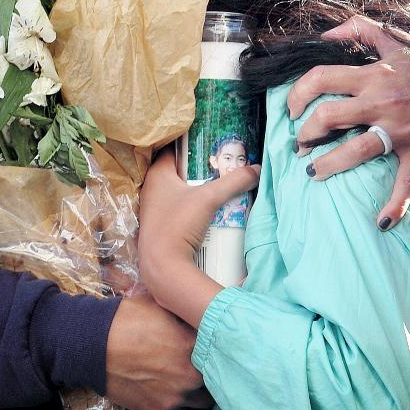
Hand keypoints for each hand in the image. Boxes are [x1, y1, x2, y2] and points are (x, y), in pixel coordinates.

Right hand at [105, 293, 212, 409]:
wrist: (95, 344)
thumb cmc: (126, 320)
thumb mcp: (161, 305)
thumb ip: (183, 315)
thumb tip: (193, 312)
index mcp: (194, 343)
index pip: (219, 348)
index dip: (213, 347)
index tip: (209, 346)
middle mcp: (190, 372)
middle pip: (214, 377)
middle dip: (207, 370)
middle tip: (197, 364)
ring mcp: (176, 394)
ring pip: (203, 401)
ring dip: (197, 392)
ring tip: (186, 382)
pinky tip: (174, 397)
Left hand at [138, 147, 258, 324]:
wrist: (163, 268)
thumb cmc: (179, 225)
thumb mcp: (209, 199)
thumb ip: (233, 182)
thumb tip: (256, 169)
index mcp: (158, 174)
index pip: (174, 149)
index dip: (193, 144)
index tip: (213, 142)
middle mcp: (153, 188)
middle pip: (180, 170)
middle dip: (202, 168)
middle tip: (224, 163)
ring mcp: (156, 208)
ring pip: (181, 190)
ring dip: (199, 187)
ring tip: (222, 184)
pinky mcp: (161, 225)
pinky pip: (180, 206)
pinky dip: (194, 203)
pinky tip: (211, 207)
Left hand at [287, 16, 409, 230]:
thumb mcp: (395, 45)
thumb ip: (361, 31)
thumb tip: (328, 32)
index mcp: (372, 76)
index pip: (321, 79)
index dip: (297, 94)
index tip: (291, 110)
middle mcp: (381, 102)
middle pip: (328, 116)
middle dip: (305, 134)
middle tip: (299, 145)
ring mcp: (399, 130)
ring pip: (355, 150)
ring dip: (328, 165)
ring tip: (313, 172)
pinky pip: (404, 183)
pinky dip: (394, 205)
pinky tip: (382, 221)